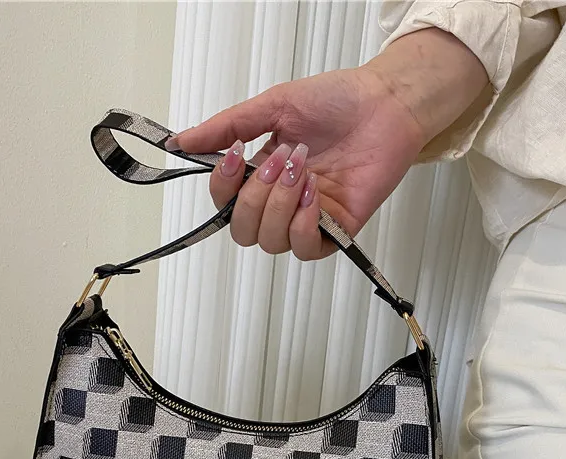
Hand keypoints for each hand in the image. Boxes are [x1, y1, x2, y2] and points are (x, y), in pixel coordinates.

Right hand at [167, 65, 423, 259]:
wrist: (386, 103)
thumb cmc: (336, 101)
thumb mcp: (273, 106)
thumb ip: (226, 127)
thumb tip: (180, 142)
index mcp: (261, 176)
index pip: (224, 204)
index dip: (222, 188)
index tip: (235, 156)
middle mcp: (280, 203)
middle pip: (242, 231)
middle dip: (254, 197)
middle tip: (280, 161)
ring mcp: (307, 219)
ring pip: (269, 242)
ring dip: (279, 205)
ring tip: (302, 170)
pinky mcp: (336, 231)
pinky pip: (303, 250)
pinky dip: (303, 223)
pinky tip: (315, 193)